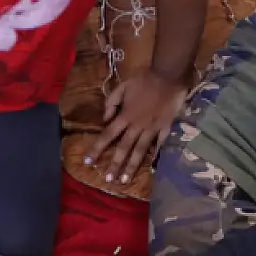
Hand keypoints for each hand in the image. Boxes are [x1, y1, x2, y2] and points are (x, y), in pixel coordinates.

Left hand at [85, 70, 185, 185]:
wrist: (168, 75)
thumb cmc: (144, 79)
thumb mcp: (122, 86)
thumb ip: (111, 102)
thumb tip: (105, 119)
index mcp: (125, 116)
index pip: (107, 135)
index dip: (97, 149)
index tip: (88, 162)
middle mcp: (136, 126)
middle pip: (123, 148)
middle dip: (114, 164)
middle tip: (108, 180)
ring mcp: (152, 128)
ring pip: (140, 150)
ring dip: (132, 166)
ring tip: (125, 179)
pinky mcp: (165, 127)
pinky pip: (160, 143)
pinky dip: (156, 155)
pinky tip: (153, 166)